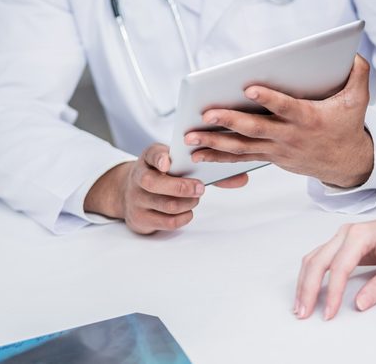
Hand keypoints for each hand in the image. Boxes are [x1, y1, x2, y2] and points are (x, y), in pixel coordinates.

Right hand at [84, 143, 247, 233]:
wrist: (131, 193)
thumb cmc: (164, 176)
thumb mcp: (177, 165)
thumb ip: (208, 168)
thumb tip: (243, 178)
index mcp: (149, 158)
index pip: (151, 154)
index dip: (159, 158)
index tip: (168, 163)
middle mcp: (138, 177)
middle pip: (154, 183)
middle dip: (181, 187)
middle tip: (201, 188)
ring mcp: (137, 199)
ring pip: (164, 204)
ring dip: (187, 203)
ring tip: (195, 198)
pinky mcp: (140, 218)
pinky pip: (165, 222)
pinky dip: (182, 217)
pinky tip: (188, 211)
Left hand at [184, 56, 373, 187]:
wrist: (346, 163)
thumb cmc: (347, 125)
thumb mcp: (358, 99)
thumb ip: (357, 74)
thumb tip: (352, 52)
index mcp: (308, 118)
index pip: (286, 107)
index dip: (269, 98)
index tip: (249, 87)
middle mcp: (289, 136)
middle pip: (256, 129)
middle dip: (230, 121)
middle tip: (207, 113)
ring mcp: (277, 150)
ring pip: (242, 147)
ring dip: (215, 143)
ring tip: (190, 138)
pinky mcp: (269, 157)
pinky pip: (241, 159)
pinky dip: (219, 158)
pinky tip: (198, 155)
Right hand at [294, 213, 375, 319]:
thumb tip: (359, 304)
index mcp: (360, 235)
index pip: (339, 267)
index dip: (333, 292)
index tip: (330, 312)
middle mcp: (345, 233)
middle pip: (317, 261)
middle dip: (308, 289)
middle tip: (304, 312)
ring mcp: (340, 237)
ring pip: (313, 259)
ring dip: (304, 283)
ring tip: (301, 306)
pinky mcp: (339, 244)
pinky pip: (318, 259)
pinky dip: (310, 276)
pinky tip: (307, 291)